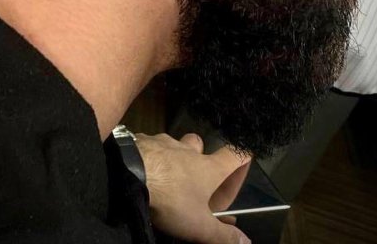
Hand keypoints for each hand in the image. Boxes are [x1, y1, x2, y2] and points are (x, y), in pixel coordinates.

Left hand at [134, 131, 252, 243]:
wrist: (130, 174)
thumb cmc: (172, 198)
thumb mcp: (199, 225)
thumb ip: (223, 235)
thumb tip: (246, 241)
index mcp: (208, 168)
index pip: (235, 155)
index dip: (242, 157)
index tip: (245, 157)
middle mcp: (188, 150)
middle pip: (199, 144)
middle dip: (199, 155)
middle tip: (194, 174)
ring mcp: (164, 142)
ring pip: (174, 143)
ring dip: (173, 155)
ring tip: (166, 174)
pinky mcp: (142, 141)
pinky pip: (150, 145)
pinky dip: (151, 155)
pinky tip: (144, 169)